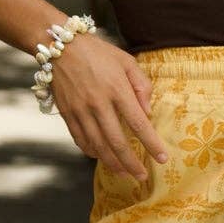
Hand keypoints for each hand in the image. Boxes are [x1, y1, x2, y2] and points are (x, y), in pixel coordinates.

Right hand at [47, 33, 169, 180]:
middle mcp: (99, 103)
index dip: (152, 144)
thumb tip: (148, 113)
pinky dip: (92, 153)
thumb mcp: (127, 61)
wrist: (61, 46)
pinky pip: (80, 140)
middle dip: (132, 163)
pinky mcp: (67, 114)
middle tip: (142, 176)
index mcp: (118, 89)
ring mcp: (81, 110)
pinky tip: (101, 158)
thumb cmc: (99, 53)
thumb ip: (142, 86)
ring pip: (98, 146)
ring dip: (112, 164)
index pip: (139, 124)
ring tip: (124, 174)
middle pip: (118, 142)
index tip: (162, 159)